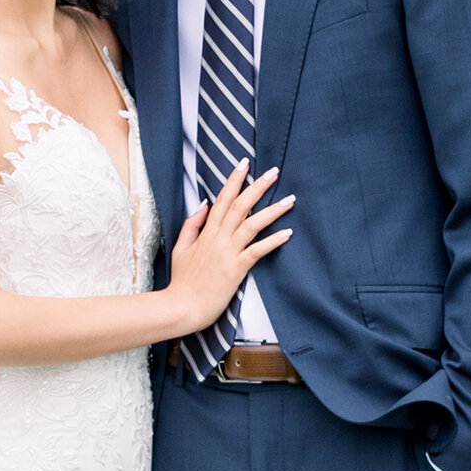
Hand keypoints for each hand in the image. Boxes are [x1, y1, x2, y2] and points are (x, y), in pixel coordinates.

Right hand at [160, 160, 295, 331]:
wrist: (182, 306)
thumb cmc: (183, 281)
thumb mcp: (181, 248)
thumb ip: (192, 225)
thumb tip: (203, 204)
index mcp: (206, 232)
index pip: (222, 199)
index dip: (234, 180)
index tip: (245, 164)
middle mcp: (218, 238)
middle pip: (240, 205)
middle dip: (258, 186)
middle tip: (274, 172)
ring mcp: (228, 252)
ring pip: (252, 224)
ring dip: (273, 210)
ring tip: (290, 200)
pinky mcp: (236, 269)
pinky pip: (257, 250)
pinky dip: (273, 240)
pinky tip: (287, 232)